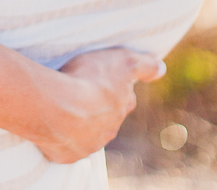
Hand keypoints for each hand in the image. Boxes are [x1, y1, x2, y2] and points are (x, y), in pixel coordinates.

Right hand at [33, 47, 163, 163]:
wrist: (57, 107)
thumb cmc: (89, 80)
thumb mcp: (123, 62)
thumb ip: (145, 65)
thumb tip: (162, 69)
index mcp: (121, 108)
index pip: (126, 98)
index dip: (119, 88)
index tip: (109, 80)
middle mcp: (108, 130)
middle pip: (108, 118)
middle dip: (100, 107)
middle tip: (84, 92)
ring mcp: (88, 144)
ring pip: (88, 133)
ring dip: (81, 122)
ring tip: (66, 106)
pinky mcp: (67, 153)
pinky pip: (67, 145)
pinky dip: (63, 136)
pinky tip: (54, 123)